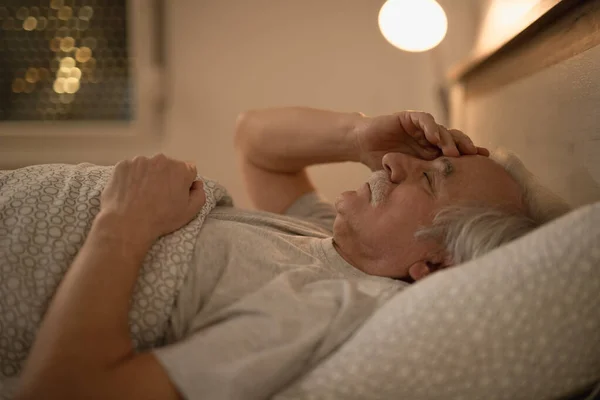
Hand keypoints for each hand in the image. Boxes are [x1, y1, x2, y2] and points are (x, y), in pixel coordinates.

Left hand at [99, 154, 205, 245]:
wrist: (127, 224)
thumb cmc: (161, 219)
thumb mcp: (190, 212)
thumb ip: (200, 194)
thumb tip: (196, 183)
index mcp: (180, 169)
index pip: (188, 171)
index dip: (184, 183)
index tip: (176, 194)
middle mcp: (161, 159)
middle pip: (168, 166)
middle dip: (166, 177)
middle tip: (159, 196)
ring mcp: (140, 161)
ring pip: (149, 166)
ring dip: (149, 176)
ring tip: (142, 195)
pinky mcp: (123, 165)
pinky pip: (132, 169)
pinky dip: (133, 177)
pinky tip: (130, 192)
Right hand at [353, 111, 489, 170]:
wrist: (363, 146)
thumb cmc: (382, 164)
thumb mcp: (403, 176)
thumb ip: (417, 183)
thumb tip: (432, 206)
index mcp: (431, 152)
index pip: (455, 152)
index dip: (469, 156)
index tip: (485, 164)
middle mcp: (429, 139)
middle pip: (454, 139)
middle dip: (465, 146)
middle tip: (476, 155)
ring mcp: (421, 128)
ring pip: (441, 130)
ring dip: (449, 140)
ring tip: (454, 152)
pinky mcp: (409, 118)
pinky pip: (424, 120)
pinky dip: (431, 127)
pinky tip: (435, 137)